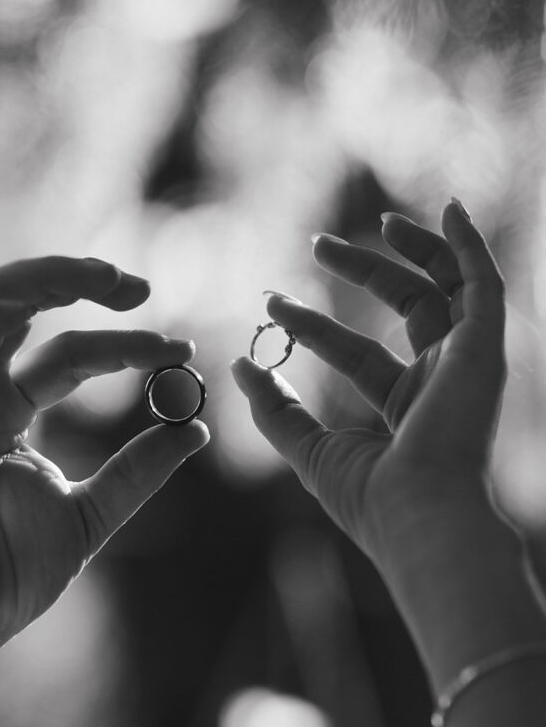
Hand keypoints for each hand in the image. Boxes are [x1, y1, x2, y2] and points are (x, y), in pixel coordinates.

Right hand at [0, 256, 207, 726]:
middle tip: (141, 287)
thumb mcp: (92, 514)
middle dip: (78, 284)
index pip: (69, 355)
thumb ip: (138, 470)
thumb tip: (194, 429)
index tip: (183, 348)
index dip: (125, 344)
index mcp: (11, 417)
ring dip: (40, 278)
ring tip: (107, 280)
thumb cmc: (6, 578)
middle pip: (20, 311)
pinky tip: (35, 305)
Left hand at [232, 200, 521, 677]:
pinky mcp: (485, 347)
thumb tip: (241, 365)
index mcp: (408, 409)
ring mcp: (468, 363)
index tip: (271, 305)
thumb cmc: (372, 498)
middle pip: (407, 309)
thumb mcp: (310, 450)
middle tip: (317, 245)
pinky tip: (450, 209)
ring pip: (445, 289)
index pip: (358, 354)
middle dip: (364, 273)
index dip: (314, 328)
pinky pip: (483, 284)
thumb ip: (276, 411)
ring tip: (377, 220)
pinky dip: (469, 245)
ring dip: (415, 251)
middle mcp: (443, 381)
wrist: (421, 517)